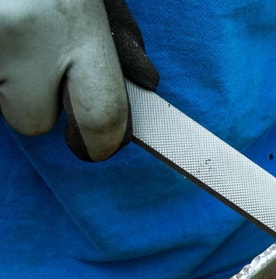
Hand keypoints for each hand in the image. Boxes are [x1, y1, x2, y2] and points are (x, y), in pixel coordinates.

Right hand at [0, 0, 157, 160]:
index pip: (103, 118)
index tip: (95, 144)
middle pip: (33, 120)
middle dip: (35, 99)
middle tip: (32, 52)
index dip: (100, 140)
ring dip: (5, 75)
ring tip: (9, 25)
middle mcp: (25, 34)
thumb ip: (118, 35)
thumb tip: (147, 83)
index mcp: (77, 22)